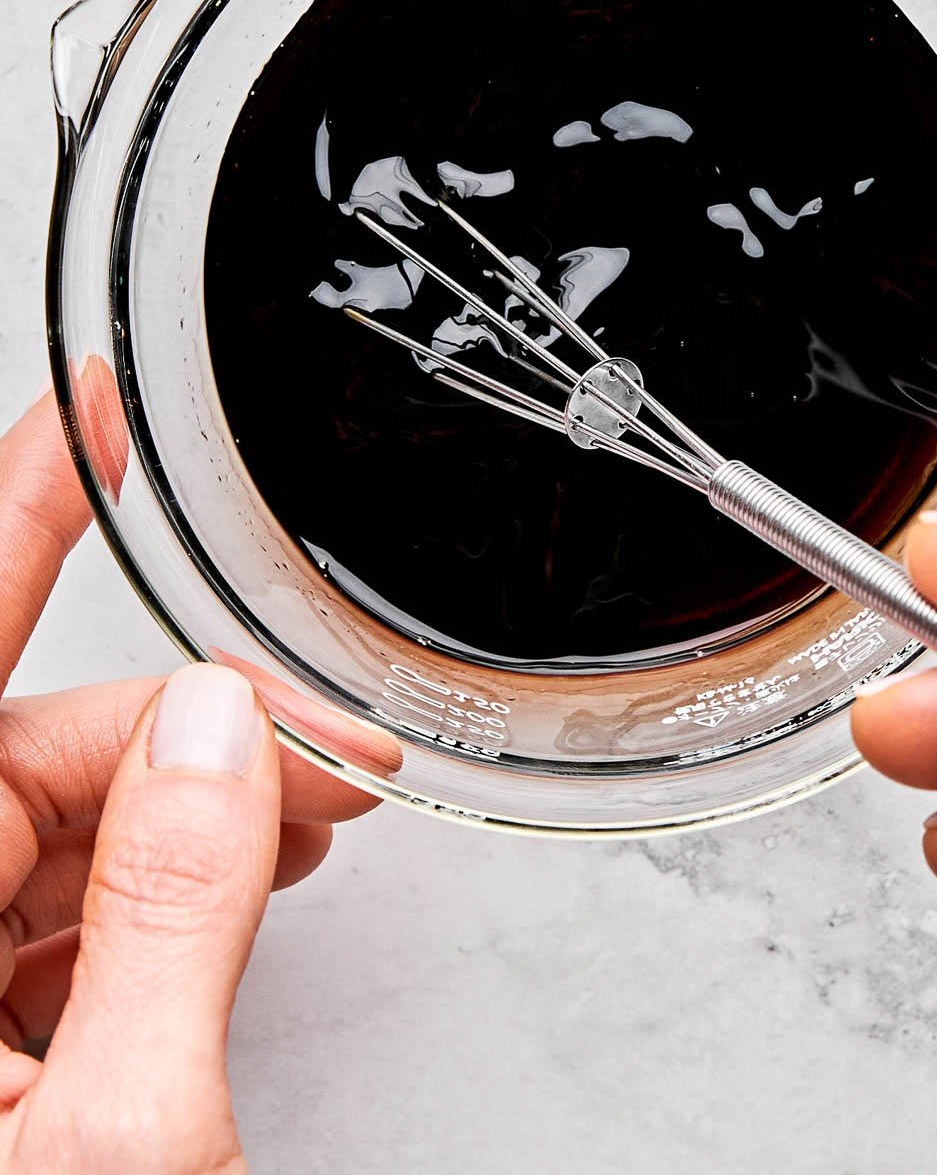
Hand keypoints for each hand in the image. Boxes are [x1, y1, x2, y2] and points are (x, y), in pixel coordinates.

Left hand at [0, 387, 383, 1170]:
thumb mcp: (121, 1137)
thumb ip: (166, 905)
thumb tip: (210, 723)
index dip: (21, 509)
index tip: (86, 410)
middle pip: (38, 756)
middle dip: (192, 740)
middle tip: (330, 768)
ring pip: (58, 832)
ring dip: (194, 817)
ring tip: (311, 827)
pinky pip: (58, 910)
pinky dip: (160, 890)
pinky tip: (243, 886)